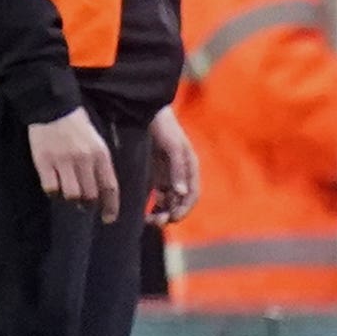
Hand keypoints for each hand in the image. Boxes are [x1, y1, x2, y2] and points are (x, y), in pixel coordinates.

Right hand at [29, 107, 120, 222]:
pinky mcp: (44, 161)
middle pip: (90, 194)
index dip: (110, 206)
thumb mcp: (96, 141)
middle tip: (84, 205)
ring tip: (68, 195)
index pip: (109, 187)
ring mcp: (63, 161)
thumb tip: (97, 186)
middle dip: (88, 203)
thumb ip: (98, 162)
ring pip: (71, 194)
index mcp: (100, 154)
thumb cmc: (76, 123)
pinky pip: (51, 187)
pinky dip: (53, 191)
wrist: (52, 106)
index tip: (108, 218)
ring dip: (71, 199)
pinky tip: (53, 186)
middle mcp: (84, 160)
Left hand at [149, 107, 199, 223]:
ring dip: (162, 212)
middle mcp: (182, 174)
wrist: (148, 112)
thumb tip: (181, 192)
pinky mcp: (158, 173)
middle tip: (154, 222)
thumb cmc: (164, 128)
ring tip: (148, 220)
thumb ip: (178, 169)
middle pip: (180, 201)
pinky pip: (159, 194)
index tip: (171, 219)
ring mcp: (170, 174)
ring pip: (169, 200)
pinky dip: (154, 204)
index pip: (192, 195)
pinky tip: (144, 211)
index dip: (183, 209)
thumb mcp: (173, 147)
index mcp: (191, 168)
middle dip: (170, 213)